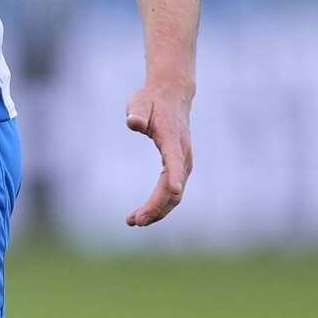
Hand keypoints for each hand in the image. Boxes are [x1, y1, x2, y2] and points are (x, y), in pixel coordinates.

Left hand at [124, 81, 192, 226]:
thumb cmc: (151, 100)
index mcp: (173, 138)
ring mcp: (183, 163)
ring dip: (157, 210)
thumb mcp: (140, 101)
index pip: (174, 160)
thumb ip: (137, 112)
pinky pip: (171, 192)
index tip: (174, 190)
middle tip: (135, 220)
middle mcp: (182, 154)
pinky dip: (160, 205)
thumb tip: (134, 123)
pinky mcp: (179, 167)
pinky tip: (145, 213)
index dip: (174, 175)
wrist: (172, 96)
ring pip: (174, 195)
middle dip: (156, 206)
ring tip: (134, 221)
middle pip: (172, 187)